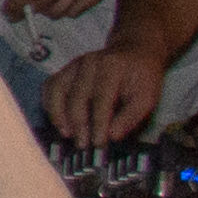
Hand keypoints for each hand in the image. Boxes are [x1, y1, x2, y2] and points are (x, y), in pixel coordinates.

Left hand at [3, 0, 152, 21]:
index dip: (17, 4)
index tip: (7, 9)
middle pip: (43, 5)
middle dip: (26, 11)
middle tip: (18, 11)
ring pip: (60, 12)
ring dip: (46, 11)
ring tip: (41, 3)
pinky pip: (77, 11)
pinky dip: (65, 11)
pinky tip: (62, 1)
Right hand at [43, 46, 164, 145]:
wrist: (134, 52)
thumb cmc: (142, 78)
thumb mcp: (148, 97)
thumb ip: (131, 116)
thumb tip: (112, 136)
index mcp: (112, 67)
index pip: (101, 99)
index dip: (98, 123)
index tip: (98, 144)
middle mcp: (89, 62)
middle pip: (76, 97)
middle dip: (78, 124)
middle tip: (83, 144)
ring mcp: (74, 65)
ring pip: (57, 90)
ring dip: (59, 115)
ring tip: (67, 134)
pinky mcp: (65, 69)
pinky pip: (50, 87)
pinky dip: (50, 105)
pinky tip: (58, 121)